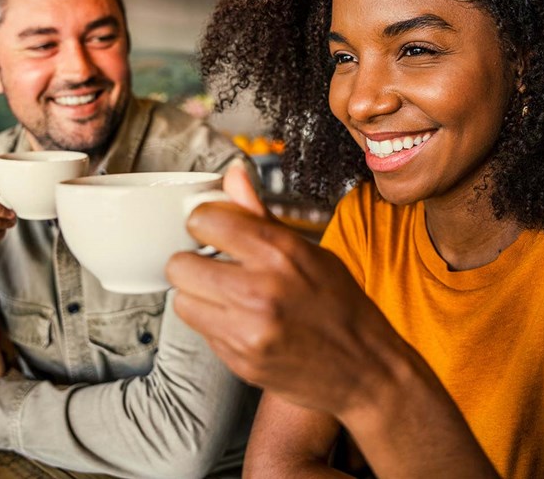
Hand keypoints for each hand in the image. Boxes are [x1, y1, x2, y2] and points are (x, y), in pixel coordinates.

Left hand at [165, 164, 408, 418]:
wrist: (364, 370)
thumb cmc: (340, 305)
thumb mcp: (308, 251)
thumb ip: (261, 214)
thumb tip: (233, 173)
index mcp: (279, 252)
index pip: (203, 220)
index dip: (205, 224)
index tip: (215, 232)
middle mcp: (260, 290)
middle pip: (179, 264)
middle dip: (193, 263)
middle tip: (214, 267)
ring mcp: (247, 329)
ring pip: (182, 301)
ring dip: (198, 296)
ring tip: (226, 296)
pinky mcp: (239, 360)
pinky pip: (200, 331)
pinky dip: (213, 324)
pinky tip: (240, 322)